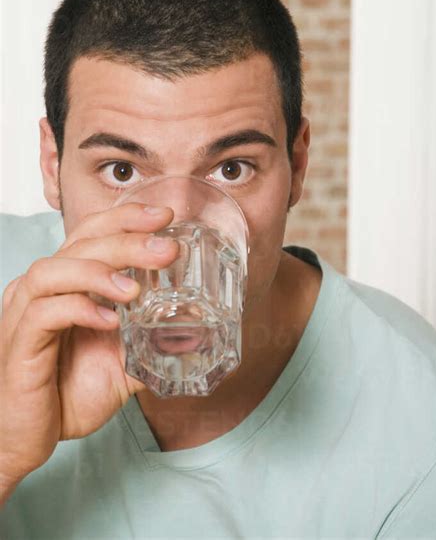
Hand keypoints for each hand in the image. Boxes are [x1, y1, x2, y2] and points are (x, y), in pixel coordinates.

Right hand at [0, 203, 177, 496]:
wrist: (28, 439)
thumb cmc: (66, 394)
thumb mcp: (120, 365)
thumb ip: (151, 345)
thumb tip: (196, 335)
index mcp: (65, 283)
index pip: (92, 234)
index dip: (126, 219)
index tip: (164, 216)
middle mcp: (42, 289)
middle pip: (80, 245)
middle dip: (127, 240)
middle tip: (167, 249)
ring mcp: (25, 313)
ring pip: (54, 270)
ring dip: (98, 272)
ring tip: (134, 290)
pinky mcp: (19, 344)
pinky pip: (43, 313)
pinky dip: (79, 310)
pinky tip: (109, 321)